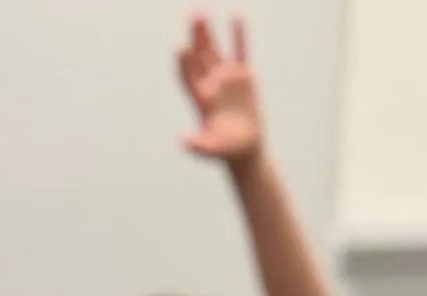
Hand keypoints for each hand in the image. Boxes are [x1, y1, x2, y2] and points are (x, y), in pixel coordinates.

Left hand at [176, 13, 261, 162]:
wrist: (245, 149)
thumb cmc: (226, 151)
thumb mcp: (212, 150)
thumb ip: (197, 145)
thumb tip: (181, 140)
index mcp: (200, 99)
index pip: (188, 77)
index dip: (183, 63)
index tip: (180, 48)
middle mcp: (210, 84)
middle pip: (199, 56)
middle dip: (195, 37)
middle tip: (191, 15)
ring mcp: (226, 78)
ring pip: (215, 49)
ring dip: (208, 32)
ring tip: (201, 11)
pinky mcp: (244, 76)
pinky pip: (241, 50)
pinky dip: (239, 34)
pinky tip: (235, 16)